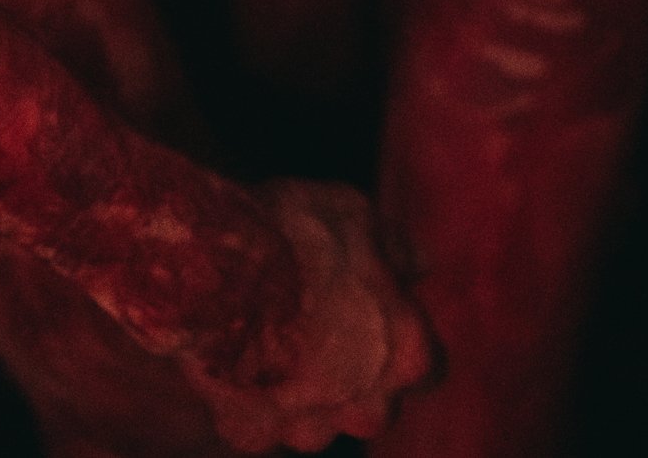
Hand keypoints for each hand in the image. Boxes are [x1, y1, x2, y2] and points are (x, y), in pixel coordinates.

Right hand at [190, 180, 435, 453]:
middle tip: (319, 322)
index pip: (427, 364)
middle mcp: (369, 407)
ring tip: (272, 333)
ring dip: (301, 388)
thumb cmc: (297, 234)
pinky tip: (235, 353)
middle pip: (374, 403)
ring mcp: (309, 428)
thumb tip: (419, 263)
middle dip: (353, 373)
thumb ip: (395, 248)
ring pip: (314, 418)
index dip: (399, 333)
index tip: (374, 307)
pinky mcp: (252, 433)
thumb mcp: (357, 214)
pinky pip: (257, 421)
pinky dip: (249, 395)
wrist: (219, 273)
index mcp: (407, 354)